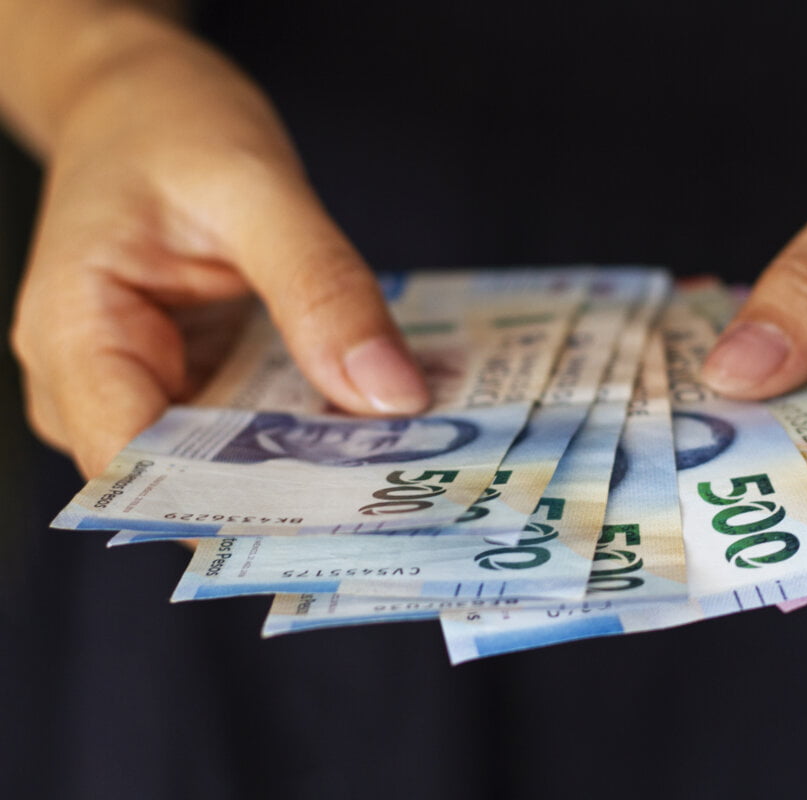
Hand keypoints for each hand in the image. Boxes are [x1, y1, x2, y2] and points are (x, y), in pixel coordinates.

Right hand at [6, 12, 427, 477]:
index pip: (146, 470)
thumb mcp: (257, 188)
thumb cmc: (171, 124)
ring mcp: (139, 390)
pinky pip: (249, 429)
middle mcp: (93, 385)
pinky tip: (381, 423)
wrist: (140, 99)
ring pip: (229, 466)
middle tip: (411, 498)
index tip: (348, 518)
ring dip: (316, 467)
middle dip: (301, 494)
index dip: (245, 508)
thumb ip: (321, 289)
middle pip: (194, 482)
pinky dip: (312, 428)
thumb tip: (392, 395)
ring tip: (414, 465)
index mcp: (77, 337)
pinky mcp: (184, 384)